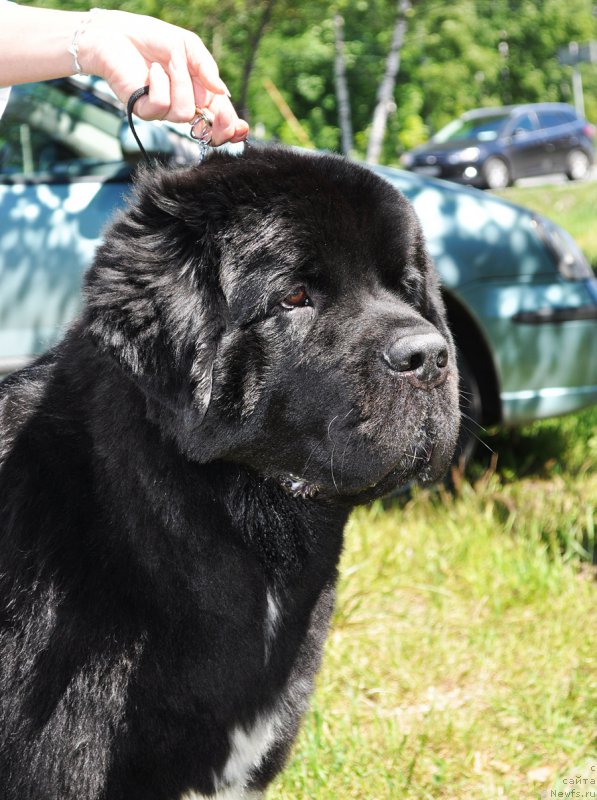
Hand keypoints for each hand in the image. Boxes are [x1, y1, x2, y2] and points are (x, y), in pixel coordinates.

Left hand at [79, 10, 248, 145]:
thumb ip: (206, 67)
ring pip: (184, 113)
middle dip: (218, 125)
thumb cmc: (152, 39)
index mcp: (198, 92)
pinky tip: (152, 71)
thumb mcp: (187, 46)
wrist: (118, 33)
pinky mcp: (144, 110)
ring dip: (180, 82)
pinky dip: (160, 83)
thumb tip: (223, 91)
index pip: (218, 116)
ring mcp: (163, 111)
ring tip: (168, 63)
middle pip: (206, 128)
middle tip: (224, 120)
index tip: (240, 128)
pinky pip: (162, 105)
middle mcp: (182, 105)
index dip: (231, 126)